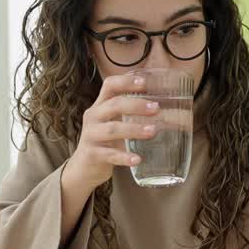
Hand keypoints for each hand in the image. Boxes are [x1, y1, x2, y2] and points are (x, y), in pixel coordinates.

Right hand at [63, 72, 160, 191]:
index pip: (110, 85)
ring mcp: (91, 135)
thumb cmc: (106, 142)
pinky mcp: (92, 154)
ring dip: (134, 129)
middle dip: (136, 105)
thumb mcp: (115, 123)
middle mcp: (93, 117)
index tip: (145, 82)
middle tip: (156, 108)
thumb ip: (132, 114)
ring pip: (112, 129)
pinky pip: (109, 155)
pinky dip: (124, 157)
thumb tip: (165, 109)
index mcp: (100, 106)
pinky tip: (137, 159)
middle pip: (114, 104)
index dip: (126, 81)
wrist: (84, 168)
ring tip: (152, 131)